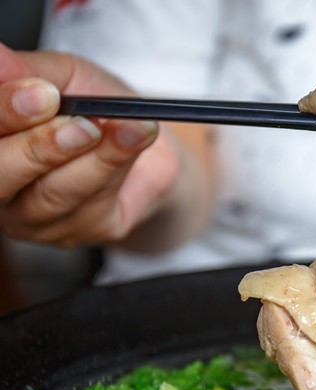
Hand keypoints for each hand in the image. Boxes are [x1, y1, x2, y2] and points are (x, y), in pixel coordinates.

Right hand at [0, 43, 178, 246]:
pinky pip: (92, 205)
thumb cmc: (93, 107)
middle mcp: (1, 184)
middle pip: (1, 175)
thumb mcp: (65, 76)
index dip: (5, 112)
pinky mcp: (77, 232)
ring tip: (114, 129)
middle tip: (83, 123)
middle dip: (41, 146)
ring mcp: (33, 218)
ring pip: (52, 194)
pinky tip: (136, 139)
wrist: (142, 140)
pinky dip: (116, 166)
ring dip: (90, 158)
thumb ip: (31, 71)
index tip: (43, 93)